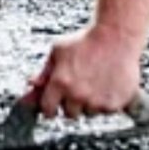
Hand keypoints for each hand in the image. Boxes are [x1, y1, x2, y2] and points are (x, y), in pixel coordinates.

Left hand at [28, 24, 142, 116]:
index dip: (50, 107)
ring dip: (91, 103)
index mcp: (60, 83)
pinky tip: (110, 85)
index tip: (54, 105)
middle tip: (80, 88)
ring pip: (90, 113)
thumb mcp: (58, 50)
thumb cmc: (86, 40)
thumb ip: (44, 72)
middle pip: (70, 114)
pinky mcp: (116, 104)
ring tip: (97, 82)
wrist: (117, 35)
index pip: (48, 110)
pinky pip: (108, 111)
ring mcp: (97, 101)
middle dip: (72, 104)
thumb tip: (31, 86)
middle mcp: (78, 95)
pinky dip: (109, 102)